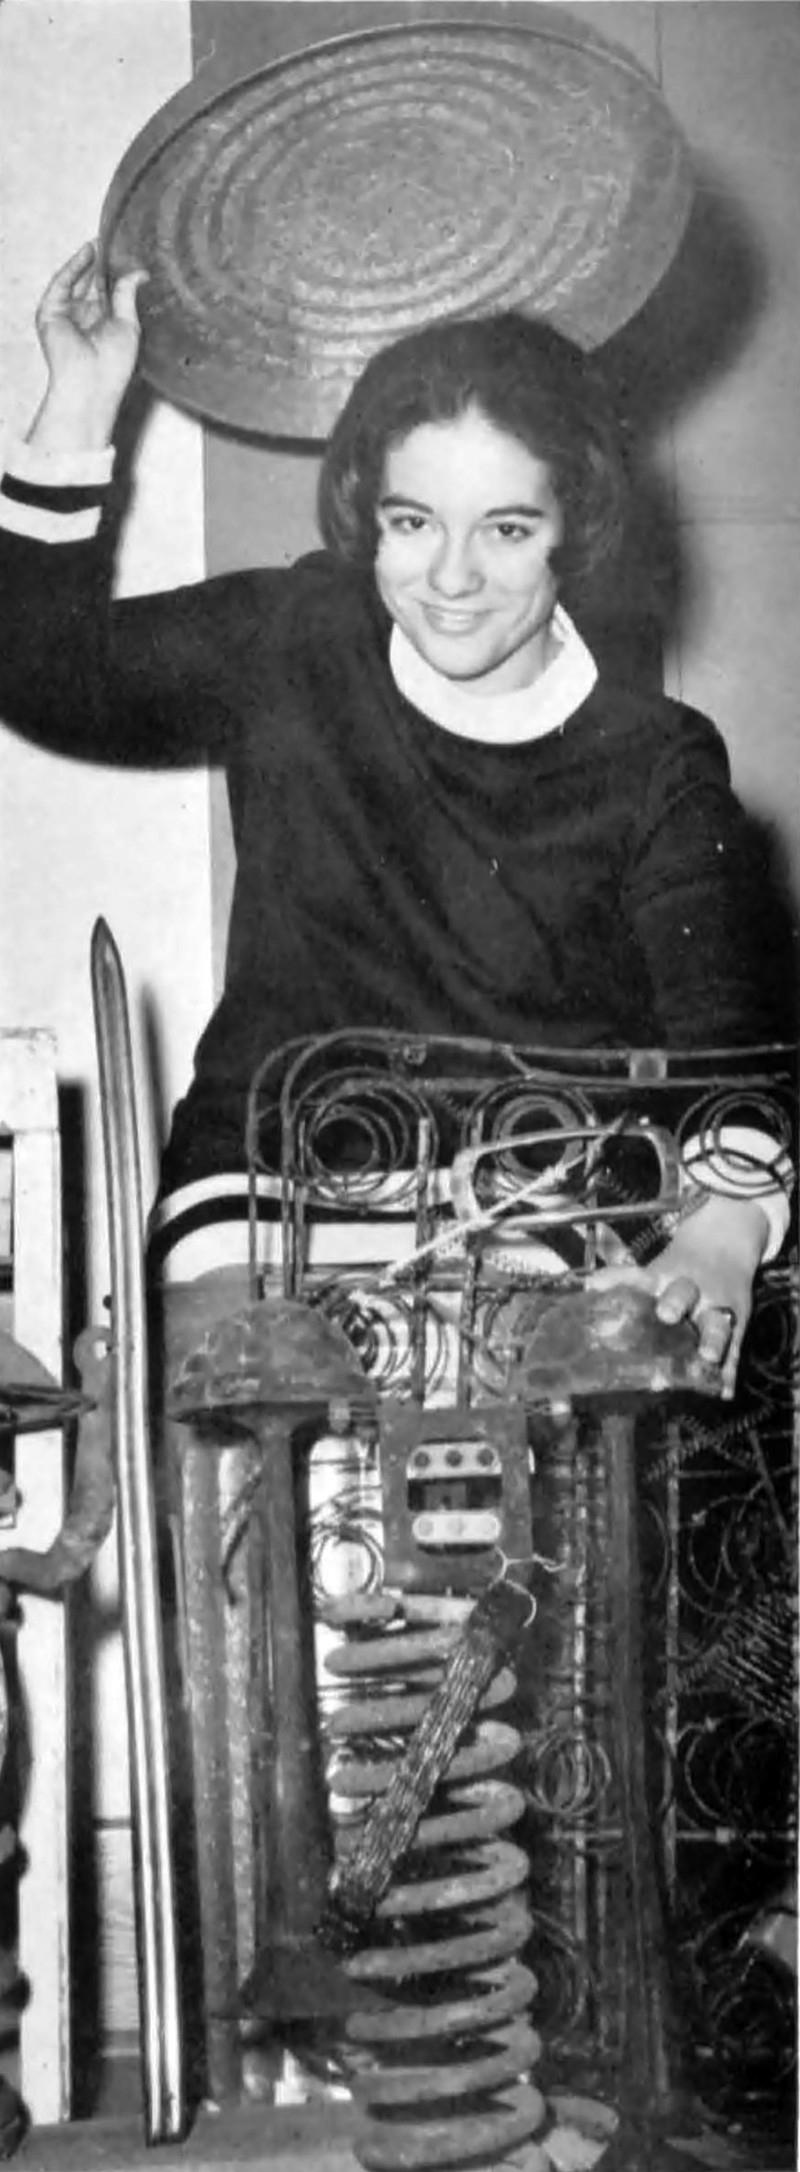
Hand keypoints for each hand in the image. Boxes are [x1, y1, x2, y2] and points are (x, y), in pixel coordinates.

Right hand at [28, 241, 147, 451]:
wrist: (92, 381)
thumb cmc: (113, 364)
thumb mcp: (128, 324)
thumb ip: (128, 295)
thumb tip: (139, 273)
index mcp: (102, 323)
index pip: (107, 291)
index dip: (114, 272)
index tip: (125, 252)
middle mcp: (84, 317)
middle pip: (90, 282)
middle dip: (100, 263)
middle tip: (112, 240)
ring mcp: (66, 314)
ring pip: (75, 280)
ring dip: (87, 260)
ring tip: (101, 241)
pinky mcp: (50, 312)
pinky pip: (62, 283)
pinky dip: (73, 267)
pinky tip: (87, 253)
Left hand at [589, 1190, 769, 1398]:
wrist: (725, 1242)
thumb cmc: (678, 1268)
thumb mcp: (653, 1270)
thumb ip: (622, 1282)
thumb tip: (587, 1290)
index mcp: (664, 1276)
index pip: (640, 1277)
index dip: (619, 1282)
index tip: (599, 1289)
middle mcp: (691, 1288)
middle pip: (683, 1293)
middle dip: (675, 1302)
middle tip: (665, 1315)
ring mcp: (716, 1306)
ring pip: (716, 1322)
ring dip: (712, 1339)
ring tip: (707, 1356)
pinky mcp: (736, 1322)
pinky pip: (734, 1347)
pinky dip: (729, 1369)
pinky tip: (723, 1390)